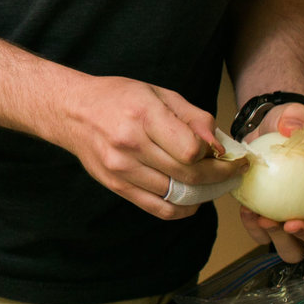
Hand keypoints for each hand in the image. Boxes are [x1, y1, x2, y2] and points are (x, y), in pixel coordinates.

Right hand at [49, 76, 236, 220]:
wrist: (72, 111)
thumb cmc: (117, 98)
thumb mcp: (159, 94)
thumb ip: (194, 118)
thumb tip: (220, 146)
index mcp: (143, 115)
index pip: (192, 150)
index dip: (214, 154)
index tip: (221, 151)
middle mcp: (130, 144)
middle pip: (189, 175)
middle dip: (219, 176)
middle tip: (231, 171)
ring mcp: (121, 168)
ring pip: (177, 195)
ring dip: (204, 193)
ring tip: (213, 184)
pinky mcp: (116, 185)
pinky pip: (158, 208)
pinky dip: (181, 209)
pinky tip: (192, 201)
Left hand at [232, 103, 303, 261]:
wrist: (262, 133)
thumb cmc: (288, 128)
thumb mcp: (294, 117)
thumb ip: (297, 120)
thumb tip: (293, 128)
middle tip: (292, 224)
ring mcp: (295, 223)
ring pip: (295, 249)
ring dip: (282, 241)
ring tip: (266, 221)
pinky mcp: (269, 223)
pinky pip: (263, 237)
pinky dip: (255, 230)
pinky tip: (248, 212)